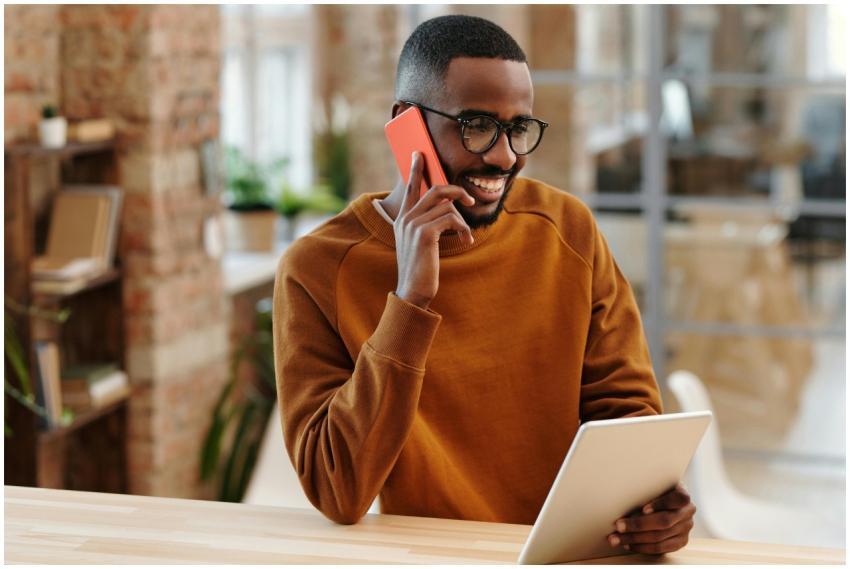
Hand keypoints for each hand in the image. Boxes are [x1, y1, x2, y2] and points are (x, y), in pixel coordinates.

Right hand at [393, 152, 474, 308]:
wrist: (413, 290)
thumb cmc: (421, 269)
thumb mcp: (421, 243)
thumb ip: (428, 225)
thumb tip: (448, 209)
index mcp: (402, 219)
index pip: (410, 188)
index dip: (416, 170)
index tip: (419, 154)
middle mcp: (405, 218)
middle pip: (435, 190)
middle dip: (456, 192)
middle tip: (469, 201)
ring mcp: (413, 225)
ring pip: (447, 207)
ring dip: (462, 222)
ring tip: (466, 237)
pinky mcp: (424, 233)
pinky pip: (451, 219)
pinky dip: (463, 229)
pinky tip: (465, 241)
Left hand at [607, 483, 695, 555]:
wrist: (667, 500)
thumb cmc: (656, 490)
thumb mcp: (655, 485)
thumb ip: (647, 489)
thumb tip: (622, 494)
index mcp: (683, 495)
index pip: (678, 499)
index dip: (661, 504)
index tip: (643, 509)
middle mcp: (688, 512)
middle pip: (664, 521)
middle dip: (638, 525)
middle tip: (619, 525)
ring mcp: (686, 528)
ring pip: (660, 537)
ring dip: (635, 539)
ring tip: (617, 538)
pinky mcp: (681, 541)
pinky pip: (661, 548)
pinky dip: (642, 547)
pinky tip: (628, 545)